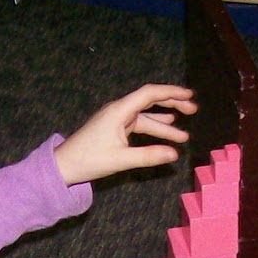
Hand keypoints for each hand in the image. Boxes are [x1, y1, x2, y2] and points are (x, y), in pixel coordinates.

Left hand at [53, 83, 197, 185]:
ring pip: (146, 118)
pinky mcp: (115, 129)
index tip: (189, 96)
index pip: (149, 94)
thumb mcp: (121, 159)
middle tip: (193, 109)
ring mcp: (117, 120)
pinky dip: (153, 130)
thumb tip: (175, 154)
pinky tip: (166, 133)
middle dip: (172, 104)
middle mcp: (119, 111)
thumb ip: (149, 156)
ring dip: (164, 124)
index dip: (171, 93)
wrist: (65, 165)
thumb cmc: (88, 160)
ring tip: (184, 135)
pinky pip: (138, 126)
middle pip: (150, 101)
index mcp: (119, 111)